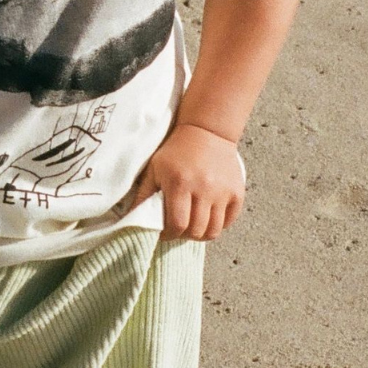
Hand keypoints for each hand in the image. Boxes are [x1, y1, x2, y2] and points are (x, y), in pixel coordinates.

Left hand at [129, 123, 244, 241]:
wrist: (207, 131)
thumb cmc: (177, 150)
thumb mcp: (155, 168)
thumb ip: (143, 195)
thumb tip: (131, 219)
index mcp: (180, 184)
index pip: (177, 224)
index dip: (169, 235)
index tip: (164, 233)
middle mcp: (204, 189)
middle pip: (196, 231)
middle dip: (184, 236)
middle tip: (178, 230)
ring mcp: (223, 192)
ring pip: (214, 231)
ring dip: (201, 234)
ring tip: (193, 227)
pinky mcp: (237, 192)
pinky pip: (229, 221)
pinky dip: (219, 225)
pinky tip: (208, 218)